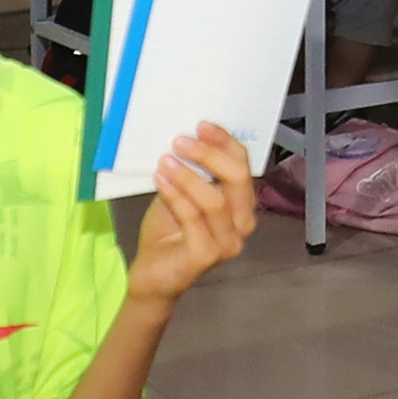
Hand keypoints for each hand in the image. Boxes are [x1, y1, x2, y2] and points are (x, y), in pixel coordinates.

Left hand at [130, 124, 258, 301]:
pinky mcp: (207, 255)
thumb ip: (192, 172)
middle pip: (237, 180)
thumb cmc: (168, 232)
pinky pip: (192, 218)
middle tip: (180, 140)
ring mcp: (228, 243)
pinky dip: (175, 195)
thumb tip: (186, 137)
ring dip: (187, 176)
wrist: (153, 273)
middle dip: (209, 155)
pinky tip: (160, 180)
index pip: (244, 167)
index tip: (202, 125)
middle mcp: (242, 224)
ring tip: (165, 160)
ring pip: (214, 200)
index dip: (225, 143)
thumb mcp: (181, 193)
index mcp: (241, 205)